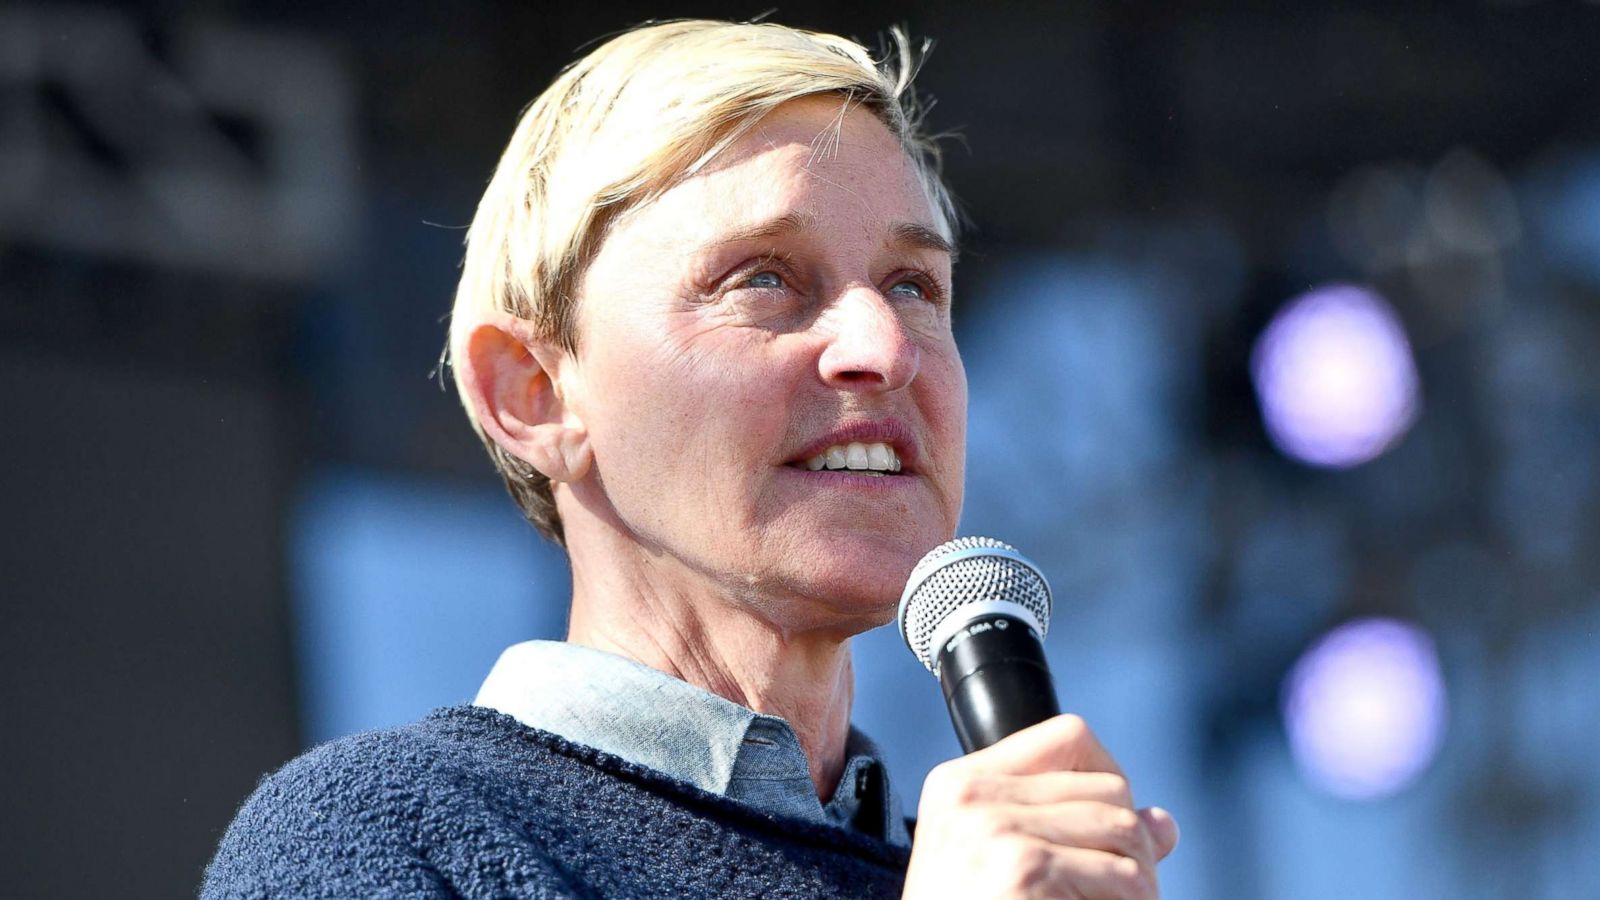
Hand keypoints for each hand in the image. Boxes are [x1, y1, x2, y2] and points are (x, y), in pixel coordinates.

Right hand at [902, 715, 1178, 898]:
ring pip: (1127, 832)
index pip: (1070, 736)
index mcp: (958, 784)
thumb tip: (1163, 824)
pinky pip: (1124, 877)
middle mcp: (972, 798)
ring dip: (1140, 881)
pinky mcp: (1024, 870)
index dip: (1109, 777)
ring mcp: (996, 832)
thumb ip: (1068, 829)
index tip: (1112, 828)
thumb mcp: (995, 863)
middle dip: (1132, 842)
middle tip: (1123, 890)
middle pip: (1110, 789)